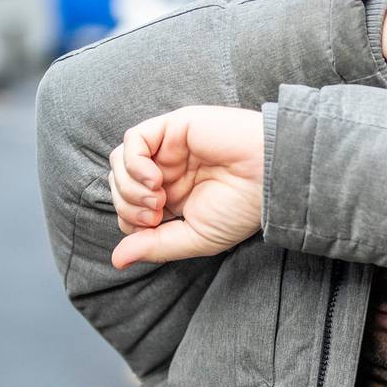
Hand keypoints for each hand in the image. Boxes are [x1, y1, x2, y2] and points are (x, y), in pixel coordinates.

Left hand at [108, 106, 263, 268]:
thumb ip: (155, 246)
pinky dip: (134, 164)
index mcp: (173, 197)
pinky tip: (155, 179)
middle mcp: (167, 171)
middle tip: (156, 214)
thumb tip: (116, 260)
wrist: (270, 178)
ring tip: (157, 198)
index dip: (131, 221)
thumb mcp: (195, 238)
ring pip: (120, 162)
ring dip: (129, 187)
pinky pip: (133, 140)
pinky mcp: (174, 126)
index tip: (157, 226)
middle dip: (128, 206)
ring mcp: (168, 148)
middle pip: (119, 185)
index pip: (127, 207)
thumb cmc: (242, 209)